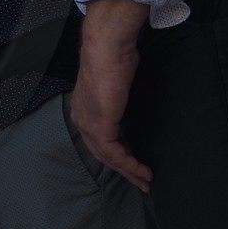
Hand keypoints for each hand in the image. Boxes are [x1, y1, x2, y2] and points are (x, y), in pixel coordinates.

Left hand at [70, 0, 152, 191]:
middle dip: (123, 169)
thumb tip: (126, 99)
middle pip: (101, 153)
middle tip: (141, 180)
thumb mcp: (116, 82)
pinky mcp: (100, 125)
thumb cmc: (114, 58)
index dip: (116, 154)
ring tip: (146, 180)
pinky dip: (129, 164)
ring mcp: (89, 123)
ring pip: (108, 157)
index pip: (97, 139)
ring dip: (129, 171)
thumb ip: (118, 96)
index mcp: (83, 109)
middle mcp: (82, 118)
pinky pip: (115, 153)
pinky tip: (142, 169)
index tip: (133, 164)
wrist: (108, 47)